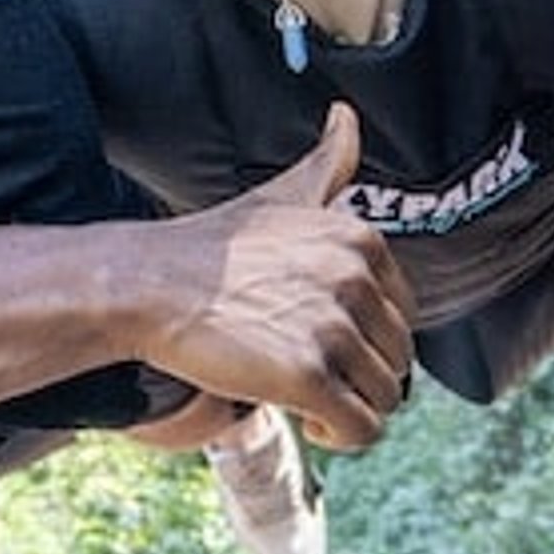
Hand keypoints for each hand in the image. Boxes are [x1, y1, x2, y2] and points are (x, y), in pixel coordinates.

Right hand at [137, 104, 414, 454]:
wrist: (149, 284)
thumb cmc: (213, 246)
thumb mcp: (281, 194)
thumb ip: (329, 161)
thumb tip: (346, 117)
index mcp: (359, 239)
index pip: (403, 314)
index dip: (365, 335)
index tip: (323, 337)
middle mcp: (354, 280)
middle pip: (398, 359)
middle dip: (358, 374)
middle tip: (310, 369)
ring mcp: (332, 328)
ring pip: (385, 398)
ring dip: (349, 407)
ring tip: (308, 397)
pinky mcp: (308, 376)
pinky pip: (362, 429)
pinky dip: (339, 436)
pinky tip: (307, 418)